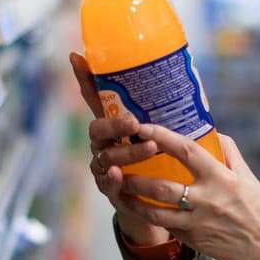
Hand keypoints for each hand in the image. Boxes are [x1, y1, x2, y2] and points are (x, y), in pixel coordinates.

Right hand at [69, 52, 172, 245]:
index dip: (84, 79)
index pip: (95, 99)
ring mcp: (104, 167)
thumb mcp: (165, 133)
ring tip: (149, 148)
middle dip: (115, 124)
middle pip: (98, 128)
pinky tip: (118, 175)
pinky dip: (111, 179)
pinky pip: (107, 184)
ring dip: (126, 152)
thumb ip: (169, 112)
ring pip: (107, 157)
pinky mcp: (112, 191)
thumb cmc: (161, 159)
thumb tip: (182, 74)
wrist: (161, 202)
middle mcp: (103, 144)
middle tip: (135, 122)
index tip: (77, 58)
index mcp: (114, 125)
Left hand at [117, 124, 259, 259]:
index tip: (143, 127)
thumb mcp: (247, 175)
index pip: (186, 151)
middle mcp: (206, 200)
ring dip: (133, 201)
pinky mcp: (193, 240)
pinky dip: (152, 216)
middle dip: (135, 176)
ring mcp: (197, 223)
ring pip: (155, 212)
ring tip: (119, 190)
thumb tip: (210, 132)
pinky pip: (166, 226)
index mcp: (220, 178)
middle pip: (160, 186)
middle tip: (118, 165)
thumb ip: (228, 151)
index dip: (162, 137)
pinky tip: (140, 208)